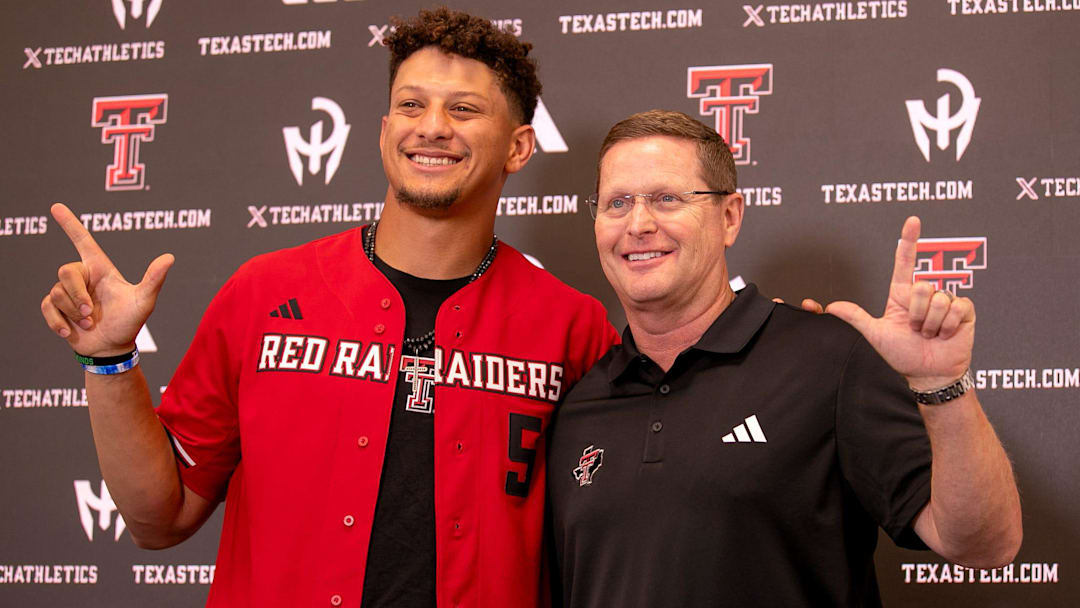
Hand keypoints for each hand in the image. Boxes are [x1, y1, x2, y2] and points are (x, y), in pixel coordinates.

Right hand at [40, 203, 173, 356]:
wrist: (112, 348)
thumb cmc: (130, 322)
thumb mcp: (144, 300)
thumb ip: (154, 279)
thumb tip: (170, 257)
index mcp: (101, 269)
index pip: (83, 241)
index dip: (70, 224)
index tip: (56, 207)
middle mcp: (83, 277)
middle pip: (66, 271)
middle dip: (78, 294)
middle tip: (92, 312)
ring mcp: (68, 293)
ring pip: (57, 292)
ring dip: (73, 312)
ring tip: (89, 323)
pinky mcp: (57, 308)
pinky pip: (46, 307)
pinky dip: (58, 321)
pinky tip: (71, 332)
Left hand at [818, 216, 974, 389]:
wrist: (927, 374)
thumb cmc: (901, 355)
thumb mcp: (876, 335)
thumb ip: (856, 318)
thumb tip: (831, 306)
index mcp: (902, 295)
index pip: (905, 262)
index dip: (909, 241)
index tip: (912, 221)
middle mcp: (924, 295)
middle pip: (922, 286)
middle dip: (916, 312)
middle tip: (915, 330)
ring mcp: (945, 301)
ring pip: (938, 298)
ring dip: (931, 323)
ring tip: (929, 334)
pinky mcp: (963, 311)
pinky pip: (955, 307)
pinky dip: (946, 325)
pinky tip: (945, 335)